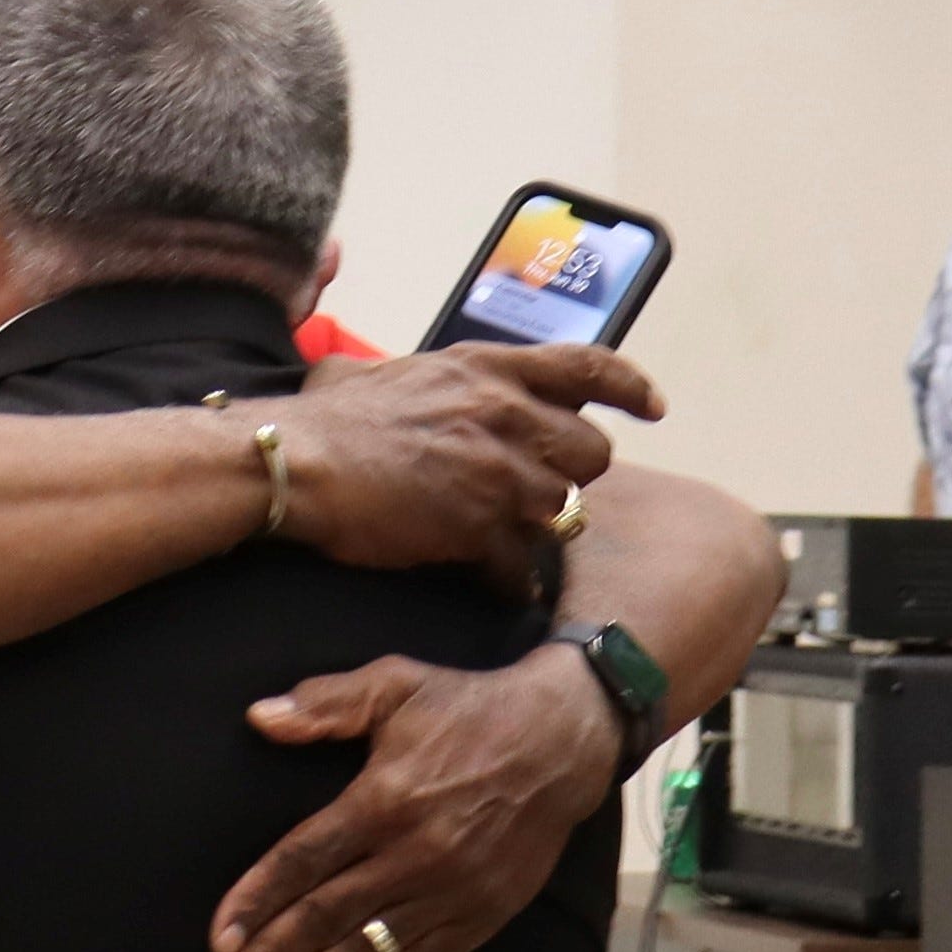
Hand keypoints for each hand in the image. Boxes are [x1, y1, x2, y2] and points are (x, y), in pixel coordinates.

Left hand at [210, 644, 618, 951]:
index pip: (303, 860)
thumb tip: (259, 716)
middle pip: (327, 915)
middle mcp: (414, 853)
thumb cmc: (468, 709)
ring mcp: (450, 890)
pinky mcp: (483, 915)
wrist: (564, 739)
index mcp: (383, 799)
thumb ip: (326, 703)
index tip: (220, 940)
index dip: (257, 901)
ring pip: (369, 949)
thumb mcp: (395, 684)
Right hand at [270, 343, 661, 588]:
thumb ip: (416, 376)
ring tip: (506, 538)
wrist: (298, 463)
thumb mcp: (379, 371)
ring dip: (537, 527)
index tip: (653, 407)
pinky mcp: (478, 526)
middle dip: (571, 476)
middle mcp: (505, 413)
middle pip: (589, 452)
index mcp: (487, 370)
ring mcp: (497, 471)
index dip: (629, 387)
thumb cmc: (326, 421)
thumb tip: (389, 377)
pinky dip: (509, 580)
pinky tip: (493, 585)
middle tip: (538, 490)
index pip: (586, 367)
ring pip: (560, 510)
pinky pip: (519, 564)